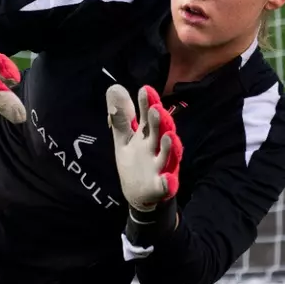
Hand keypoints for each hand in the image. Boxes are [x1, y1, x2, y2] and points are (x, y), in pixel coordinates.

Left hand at [104, 83, 183, 210]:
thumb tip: (115, 88)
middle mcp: (156, 149)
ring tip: (169, 137)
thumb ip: (121, 118)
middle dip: (160, 123)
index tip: (145, 90)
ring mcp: (161, 168)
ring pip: (168, 157)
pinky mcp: (162, 187)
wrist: (140, 195)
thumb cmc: (135, 163)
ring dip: (169, 148)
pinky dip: (168, 182)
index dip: (147, 104)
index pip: (148, 118)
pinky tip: (167, 178)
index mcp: (147, 137)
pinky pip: (167, 185)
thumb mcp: (124, 140)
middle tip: (156, 109)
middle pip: (159, 134)